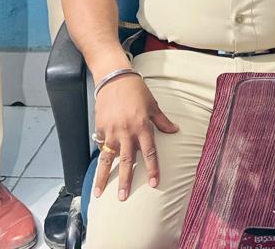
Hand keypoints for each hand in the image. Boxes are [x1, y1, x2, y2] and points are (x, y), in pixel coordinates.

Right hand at [92, 75, 179, 200]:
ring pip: (107, 159)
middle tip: (124, 198)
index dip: (153, 169)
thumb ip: (163, 121)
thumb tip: (175, 130)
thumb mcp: (153, 104)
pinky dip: (101, 155)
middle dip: (125, 181)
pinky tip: (99, 168)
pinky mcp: (100, 128)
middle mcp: (126, 132)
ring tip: (100, 193)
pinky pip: (101, 145)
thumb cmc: (136, 89)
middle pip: (126, 161)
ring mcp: (111, 131)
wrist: (114, 77)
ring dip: (104, 177)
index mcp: (142, 126)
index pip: (149, 152)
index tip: (154, 184)